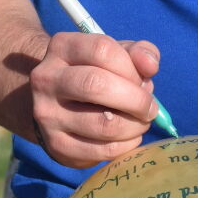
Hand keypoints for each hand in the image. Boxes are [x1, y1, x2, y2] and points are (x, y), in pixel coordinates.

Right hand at [30, 31, 160, 167]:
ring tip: (141, 122)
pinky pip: (102, 150)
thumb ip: (139, 53)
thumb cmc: (95, 73)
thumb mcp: (116, 54)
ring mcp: (47, 114)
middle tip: (150, 108)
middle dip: (135, 100)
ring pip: (103, 124)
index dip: (131, 68)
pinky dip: (126, 145)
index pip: (102, 50)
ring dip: (135, 126)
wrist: (58, 105)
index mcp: (62, 47)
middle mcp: (46, 79)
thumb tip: (150, 65)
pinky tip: (129, 137)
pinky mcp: (56, 145)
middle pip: (96, 85)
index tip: (142, 81)